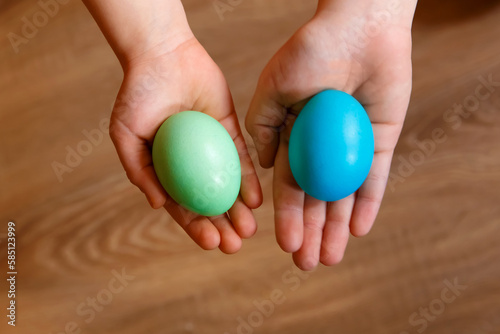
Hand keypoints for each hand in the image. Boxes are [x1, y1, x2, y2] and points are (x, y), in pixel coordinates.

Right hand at [111, 37, 262, 252]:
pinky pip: (241, 158)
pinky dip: (248, 179)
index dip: (196, 227)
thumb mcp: (126, 134)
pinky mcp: (230, 129)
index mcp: (166, 169)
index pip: (183, 205)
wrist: (164, 55)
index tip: (210, 243)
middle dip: (222, 226)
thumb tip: (158, 206)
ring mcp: (212, 147)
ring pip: (228, 185)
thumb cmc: (138, 94)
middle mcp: (191, 163)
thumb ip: (138, 170)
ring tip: (249, 229)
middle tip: (234, 245)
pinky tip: (255, 199)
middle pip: (209, 201)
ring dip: (238, 209)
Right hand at [246, 0, 416, 269]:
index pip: (288, 186)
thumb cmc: (311, 52)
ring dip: (335, 228)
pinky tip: (357, 231)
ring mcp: (350, 147)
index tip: (282, 243)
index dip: (285, 216)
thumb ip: (262, 127)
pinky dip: (367, 204)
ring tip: (328, 259)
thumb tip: (262, 167)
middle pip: (315, 198)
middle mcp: (320, 148)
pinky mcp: (378, 141)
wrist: (357, 27)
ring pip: (342, 196)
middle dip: (309, 232)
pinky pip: (373, 178)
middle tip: (305, 265)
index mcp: (293, 137)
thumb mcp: (273, 88)